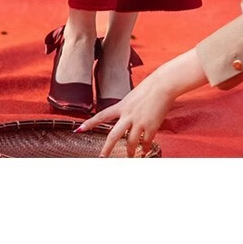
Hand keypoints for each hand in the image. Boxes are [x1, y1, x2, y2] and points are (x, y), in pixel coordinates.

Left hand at [78, 56, 192, 156]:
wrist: (163, 85)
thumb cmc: (150, 88)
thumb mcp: (133, 97)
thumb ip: (128, 108)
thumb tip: (127, 119)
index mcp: (122, 106)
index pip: (102, 116)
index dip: (90, 123)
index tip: (79, 129)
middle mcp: (128, 115)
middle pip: (113, 135)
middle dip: (106, 149)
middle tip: (101, 158)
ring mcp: (139, 122)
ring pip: (130, 143)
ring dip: (129, 152)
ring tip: (129, 156)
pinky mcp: (151, 126)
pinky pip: (145, 142)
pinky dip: (144, 148)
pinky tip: (144, 151)